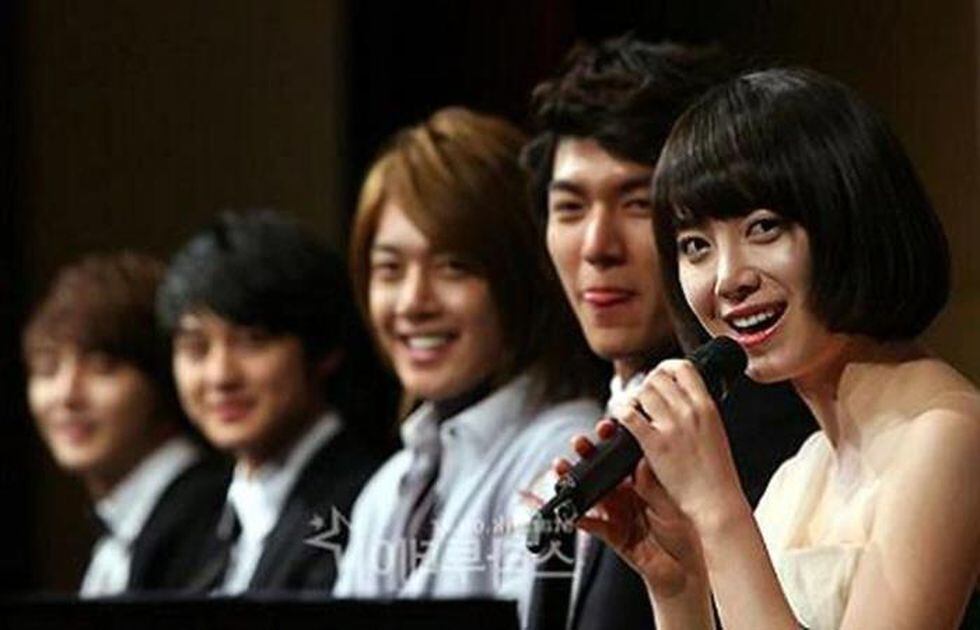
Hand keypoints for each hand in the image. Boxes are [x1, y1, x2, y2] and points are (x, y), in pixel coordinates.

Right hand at [555, 422, 706, 597]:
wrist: (684, 571)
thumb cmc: (686, 535)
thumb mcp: (672, 506)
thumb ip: (653, 487)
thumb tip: (642, 462)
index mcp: (646, 482)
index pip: (626, 457)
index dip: (614, 441)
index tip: (605, 428)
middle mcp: (629, 494)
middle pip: (604, 470)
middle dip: (589, 454)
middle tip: (580, 443)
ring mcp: (618, 513)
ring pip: (592, 493)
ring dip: (576, 481)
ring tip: (563, 470)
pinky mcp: (612, 534)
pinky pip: (591, 524)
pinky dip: (580, 518)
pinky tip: (573, 512)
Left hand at [618, 359, 748, 535]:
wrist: (716, 500)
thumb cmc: (716, 472)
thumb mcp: (715, 431)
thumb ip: (699, 412)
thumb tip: (682, 399)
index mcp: (707, 406)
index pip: (684, 368)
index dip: (666, 368)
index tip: (660, 376)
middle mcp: (690, 411)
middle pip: (658, 377)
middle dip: (646, 384)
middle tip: (643, 397)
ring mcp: (672, 426)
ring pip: (643, 392)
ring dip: (634, 398)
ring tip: (634, 410)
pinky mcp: (655, 444)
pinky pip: (630, 415)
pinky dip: (621, 412)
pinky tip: (622, 419)